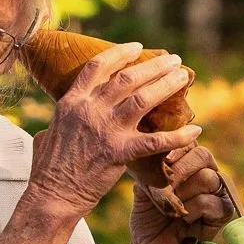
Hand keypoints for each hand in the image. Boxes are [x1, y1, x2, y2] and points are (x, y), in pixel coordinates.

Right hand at [24, 43, 200, 223]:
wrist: (52, 195)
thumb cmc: (48, 169)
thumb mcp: (49, 132)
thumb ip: (62, 119)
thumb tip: (64, 117)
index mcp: (72, 101)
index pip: (98, 67)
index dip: (120, 53)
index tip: (138, 48)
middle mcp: (89, 109)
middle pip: (127, 78)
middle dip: (154, 65)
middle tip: (173, 60)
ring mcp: (105, 129)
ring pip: (143, 99)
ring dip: (166, 85)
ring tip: (182, 77)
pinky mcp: (119, 152)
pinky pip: (156, 141)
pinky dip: (178, 136)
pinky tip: (195, 131)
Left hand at [122, 141, 235, 243]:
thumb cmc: (148, 214)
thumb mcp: (146, 184)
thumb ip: (154, 164)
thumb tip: (158, 146)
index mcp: (189, 162)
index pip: (191, 142)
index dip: (177, 148)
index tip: (163, 160)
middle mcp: (207, 172)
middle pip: (203, 156)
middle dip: (179, 171)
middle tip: (165, 187)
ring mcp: (218, 192)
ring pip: (208, 178)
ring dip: (184, 193)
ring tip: (172, 207)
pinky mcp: (224, 212)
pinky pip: (212, 202)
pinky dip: (193, 210)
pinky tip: (184, 220)